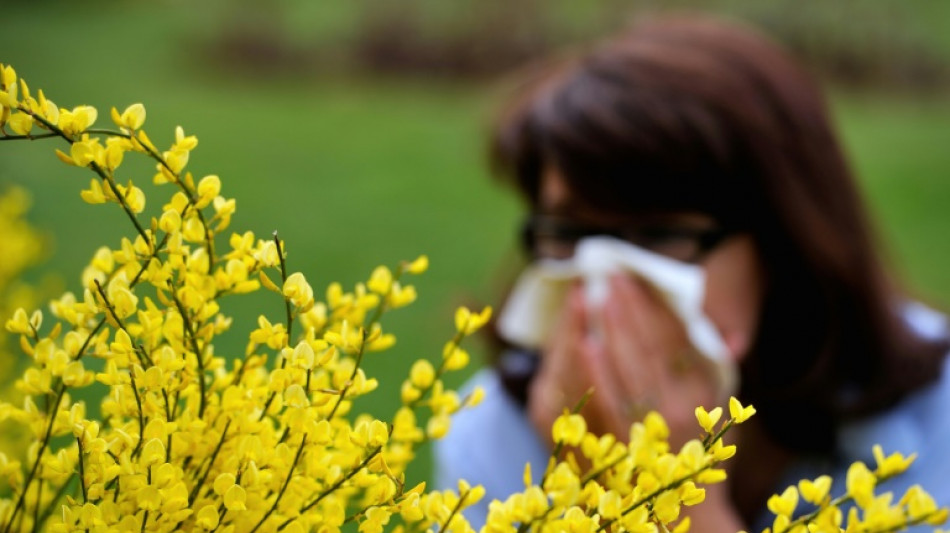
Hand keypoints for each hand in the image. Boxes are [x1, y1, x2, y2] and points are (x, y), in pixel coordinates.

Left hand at [527, 274, 720, 449]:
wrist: (686, 511)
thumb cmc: (702, 455)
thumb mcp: (722, 412)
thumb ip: (721, 372)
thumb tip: (735, 336)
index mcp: (702, 393)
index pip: (678, 337)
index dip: (655, 304)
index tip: (636, 277)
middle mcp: (680, 406)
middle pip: (649, 345)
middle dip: (627, 306)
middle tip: (608, 275)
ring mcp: (652, 425)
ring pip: (628, 365)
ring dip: (609, 327)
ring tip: (592, 296)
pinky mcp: (623, 441)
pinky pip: (609, 400)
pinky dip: (596, 369)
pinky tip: (584, 343)